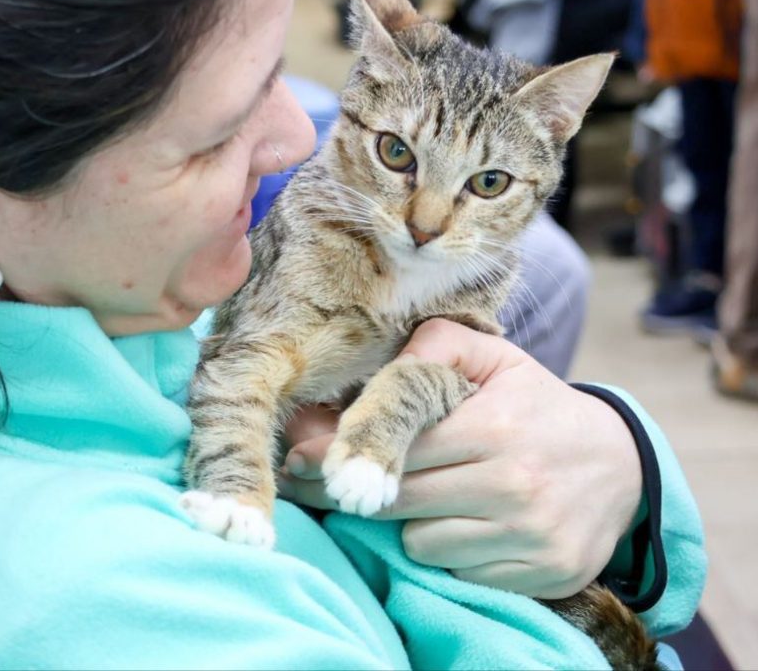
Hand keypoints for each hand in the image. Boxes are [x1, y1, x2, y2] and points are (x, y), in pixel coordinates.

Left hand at [279, 320, 642, 599]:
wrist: (619, 464)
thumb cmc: (537, 405)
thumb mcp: (494, 358)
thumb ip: (436, 346)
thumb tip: (378, 372)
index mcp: (494, 427)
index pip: (395, 449)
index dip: (342, 454)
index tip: (300, 459)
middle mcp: (514, 485)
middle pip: (400, 501)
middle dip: (364, 491)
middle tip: (336, 481)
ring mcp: (530, 536)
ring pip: (421, 544)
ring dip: (414, 522)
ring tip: (437, 494)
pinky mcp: (543, 574)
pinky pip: (457, 572)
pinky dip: (450, 550)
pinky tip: (468, 523)